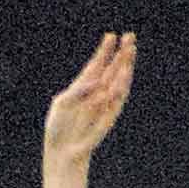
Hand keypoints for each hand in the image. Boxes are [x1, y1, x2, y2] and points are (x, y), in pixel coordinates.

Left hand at [44, 31, 135, 164]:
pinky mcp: (110, 114)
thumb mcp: (62, 104)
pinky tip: (125, 72)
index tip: (110, 36)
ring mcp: (104, 103)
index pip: (96, 66)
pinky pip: (119, 97)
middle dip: (121, 53)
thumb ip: (77, 90)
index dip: (103, 51)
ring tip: (130, 49)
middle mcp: (96, 93)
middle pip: (112, 69)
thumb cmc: (58, 129)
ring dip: (125, 65)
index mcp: (83, 88)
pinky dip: (122, 85)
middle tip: (130, 36)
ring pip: (119, 80)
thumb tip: (96, 81)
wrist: (62, 151)